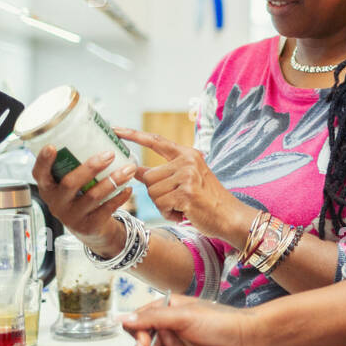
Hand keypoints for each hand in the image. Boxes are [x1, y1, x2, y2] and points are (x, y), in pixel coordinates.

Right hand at [32, 145, 135, 254]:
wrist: (90, 229)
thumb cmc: (81, 197)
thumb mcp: (71, 183)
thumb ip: (76, 165)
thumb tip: (97, 132)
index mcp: (49, 188)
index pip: (39, 174)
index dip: (44, 161)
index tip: (52, 147)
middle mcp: (56, 203)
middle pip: (70, 183)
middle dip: (91, 167)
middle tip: (109, 154)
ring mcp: (72, 217)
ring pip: (92, 196)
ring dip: (113, 180)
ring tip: (129, 169)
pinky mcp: (89, 226)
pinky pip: (106, 209)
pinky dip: (119, 197)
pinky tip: (129, 188)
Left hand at [113, 128, 248, 242]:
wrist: (231, 217)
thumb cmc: (207, 201)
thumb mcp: (188, 180)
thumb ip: (165, 173)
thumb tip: (134, 170)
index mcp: (187, 154)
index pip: (156, 141)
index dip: (133, 135)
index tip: (115, 129)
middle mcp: (187, 161)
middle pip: (148, 177)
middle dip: (157, 194)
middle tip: (177, 200)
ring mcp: (187, 176)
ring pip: (152, 193)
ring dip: (163, 205)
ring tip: (182, 207)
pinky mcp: (186, 193)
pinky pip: (161, 205)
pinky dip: (169, 214)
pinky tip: (184, 213)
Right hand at [122, 294, 253, 345]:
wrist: (245, 338)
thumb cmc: (220, 320)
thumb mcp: (184, 316)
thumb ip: (154, 318)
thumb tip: (124, 318)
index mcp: (165, 311)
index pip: (137, 324)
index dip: (139, 336)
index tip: (144, 344)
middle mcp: (167, 328)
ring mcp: (175, 345)